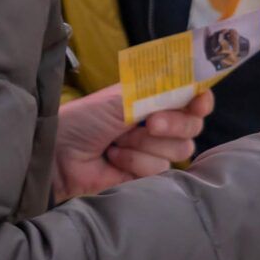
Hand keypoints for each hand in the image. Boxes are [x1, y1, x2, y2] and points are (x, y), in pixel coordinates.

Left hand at [52, 86, 213, 198]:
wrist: (59, 154)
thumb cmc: (84, 119)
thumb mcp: (122, 99)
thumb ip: (159, 92)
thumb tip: (193, 83)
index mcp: (153, 100)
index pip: (191, 99)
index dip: (200, 101)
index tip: (199, 102)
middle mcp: (158, 125)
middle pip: (192, 127)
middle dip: (173, 124)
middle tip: (151, 123)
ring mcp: (153, 151)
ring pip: (178, 150)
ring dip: (144, 145)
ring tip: (117, 142)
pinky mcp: (146, 176)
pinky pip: (160, 169)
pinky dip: (135, 162)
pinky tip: (113, 159)